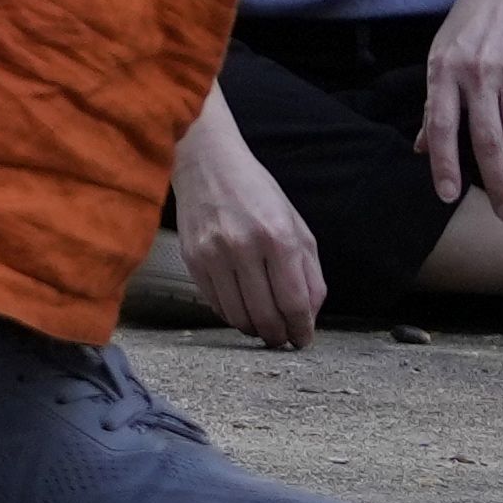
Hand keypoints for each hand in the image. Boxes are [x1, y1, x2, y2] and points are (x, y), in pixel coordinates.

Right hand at [166, 97, 330, 351]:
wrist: (206, 163)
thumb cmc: (257, 193)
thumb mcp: (296, 226)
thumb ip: (310, 273)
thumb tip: (310, 316)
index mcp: (278, 237)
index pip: (294, 302)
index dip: (302, 330)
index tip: (304, 339)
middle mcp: (244, 247)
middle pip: (265, 316)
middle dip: (279, 336)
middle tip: (284, 340)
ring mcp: (213, 254)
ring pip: (238, 316)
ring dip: (254, 329)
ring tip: (263, 327)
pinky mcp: (192, 259)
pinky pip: (215, 304)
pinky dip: (231, 314)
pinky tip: (241, 308)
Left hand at [420, 0, 502, 219]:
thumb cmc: (470, 28)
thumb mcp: (441, 56)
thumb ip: (434, 104)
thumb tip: (419, 150)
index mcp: (443, 72)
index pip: (440, 125)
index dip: (444, 162)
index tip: (448, 197)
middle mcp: (477, 75)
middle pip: (486, 140)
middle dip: (496, 183)